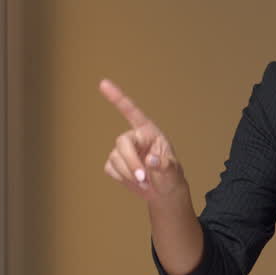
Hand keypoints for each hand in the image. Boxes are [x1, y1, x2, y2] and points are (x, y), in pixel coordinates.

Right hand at [98, 79, 185, 201]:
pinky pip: (110, 169)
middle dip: (131, 162)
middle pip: (121, 142)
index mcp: (148, 131)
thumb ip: (163, 165)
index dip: (117, 97)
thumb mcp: (172, 171)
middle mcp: (134, 137)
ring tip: (146, 182)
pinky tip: (135, 182)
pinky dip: (123, 179)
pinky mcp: (114, 164)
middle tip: (143, 179)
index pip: (131, 111)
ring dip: (129, 175)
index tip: (103, 83)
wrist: (163, 191)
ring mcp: (122, 150)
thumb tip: (150, 160)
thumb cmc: (170, 176)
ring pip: (115, 159)